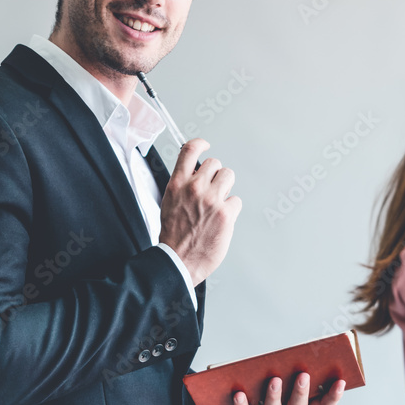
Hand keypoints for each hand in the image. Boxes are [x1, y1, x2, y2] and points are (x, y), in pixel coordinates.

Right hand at [159, 139, 241, 285]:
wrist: (177, 260)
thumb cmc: (174, 236)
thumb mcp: (169, 203)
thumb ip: (182, 186)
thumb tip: (196, 176)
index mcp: (177, 184)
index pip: (189, 150)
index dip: (200, 144)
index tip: (206, 145)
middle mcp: (194, 188)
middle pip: (216, 164)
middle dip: (216, 175)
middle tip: (212, 190)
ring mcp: (211, 200)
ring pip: (229, 176)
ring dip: (226, 188)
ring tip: (218, 203)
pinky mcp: (225, 213)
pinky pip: (236, 200)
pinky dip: (231, 210)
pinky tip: (221, 219)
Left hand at [220, 373, 345, 404]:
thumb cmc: (267, 401)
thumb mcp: (284, 392)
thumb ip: (290, 378)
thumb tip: (295, 355)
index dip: (333, 396)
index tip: (341, 381)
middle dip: (301, 392)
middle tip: (303, 375)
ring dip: (274, 397)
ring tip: (274, 380)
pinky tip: (239, 394)